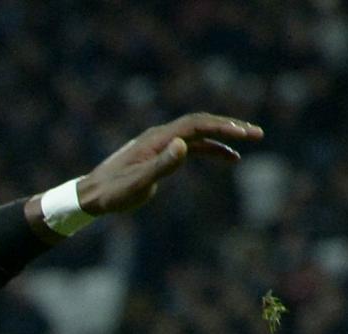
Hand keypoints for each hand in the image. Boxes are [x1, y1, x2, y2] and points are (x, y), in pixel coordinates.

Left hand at [71, 114, 262, 218]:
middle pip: (201, 123)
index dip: (223, 126)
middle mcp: (160, 136)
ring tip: (248, 143)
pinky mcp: (159, 154)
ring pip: (198, 134)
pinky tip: (227, 158)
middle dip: (230, 127)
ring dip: (223, 137)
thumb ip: (161, 166)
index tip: (246, 134)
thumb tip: (184, 145)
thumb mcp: (137, 184)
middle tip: (257, 134)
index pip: (196, 125)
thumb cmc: (112, 193)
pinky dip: (210, 149)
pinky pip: (191, 146)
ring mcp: (160, 144)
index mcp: (157, 139)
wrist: (90, 196)